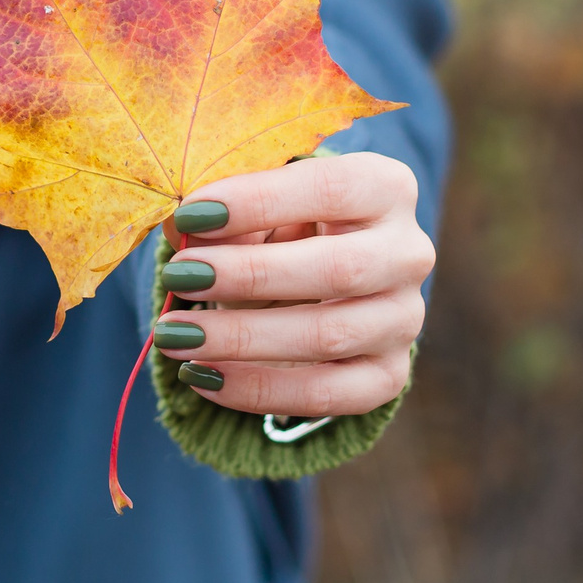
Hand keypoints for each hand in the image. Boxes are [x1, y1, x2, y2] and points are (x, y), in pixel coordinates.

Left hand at [152, 151, 432, 416]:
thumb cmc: (280, 224)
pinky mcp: (388, 375)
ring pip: (329, 336)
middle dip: (248, 274)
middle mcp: (408, 253)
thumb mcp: (258, 203)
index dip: (258, 201)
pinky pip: (326, 394)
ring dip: (241, 338)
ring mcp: (404, 319)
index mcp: (385, 187)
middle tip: (179, 275)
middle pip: (338, 268)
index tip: (190, 213)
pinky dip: (258, 389)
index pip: (330, 188)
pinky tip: (203, 376)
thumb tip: (182, 230)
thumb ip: (229, 210)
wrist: (318, 281)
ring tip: (174, 335)